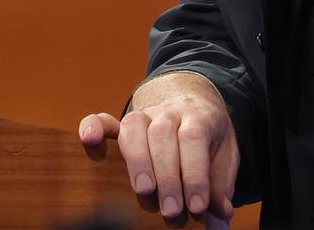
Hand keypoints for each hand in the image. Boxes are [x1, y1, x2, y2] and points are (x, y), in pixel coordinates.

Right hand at [79, 72, 237, 223]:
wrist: (194, 102)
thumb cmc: (209, 139)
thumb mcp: (224, 157)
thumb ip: (221, 184)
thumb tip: (221, 211)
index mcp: (199, 116)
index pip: (194, 138)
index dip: (194, 173)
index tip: (197, 206)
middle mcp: (170, 110)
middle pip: (162, 134)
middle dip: (167, 175)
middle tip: (171, 210)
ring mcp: (145, 113)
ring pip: (134, 126)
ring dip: (136, 160)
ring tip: (143, 190)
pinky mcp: (124, 123)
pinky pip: (105, 120)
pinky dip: (93, 126)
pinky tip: (89, 141)